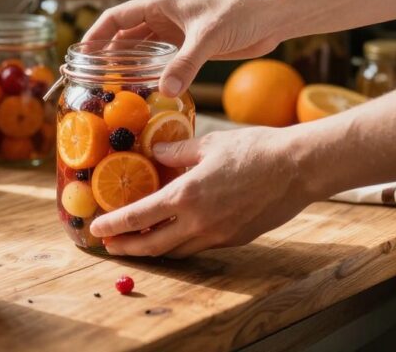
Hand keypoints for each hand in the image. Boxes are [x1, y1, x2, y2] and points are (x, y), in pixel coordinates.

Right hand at [83, 0, 284, 96]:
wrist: (272, 16)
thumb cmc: (240, 13)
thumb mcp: (208, 37)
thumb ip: (185, 64)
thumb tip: (163, 91)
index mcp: (159, 3)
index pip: (115, 18)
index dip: (95, 35)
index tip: (80, 56)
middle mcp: (162, 17)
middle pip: (124, 36)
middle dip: (108, 56)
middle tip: (93, 80)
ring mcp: (175, 32)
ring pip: (141, 50)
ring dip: (128, 67)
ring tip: (113, 89)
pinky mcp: (189, 46)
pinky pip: (161, 62)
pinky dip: (150, 74)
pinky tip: (144, 90)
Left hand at [89, 126, 314, 257]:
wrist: (298, 168)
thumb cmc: (255, 149)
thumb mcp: (209, 144)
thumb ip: (177, 152)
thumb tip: (155, 153)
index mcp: (187, 196)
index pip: (139, 216)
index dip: (114, 225)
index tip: (97, 228)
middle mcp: (199, 222)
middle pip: (152, 246)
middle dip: (127, 247)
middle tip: (110, 245)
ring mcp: (218, 235)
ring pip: (176, 250)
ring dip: (154, 249)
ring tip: (138, 241)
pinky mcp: (235, 239)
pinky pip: (199, 246)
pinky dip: (181, 243)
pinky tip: (176, 233)